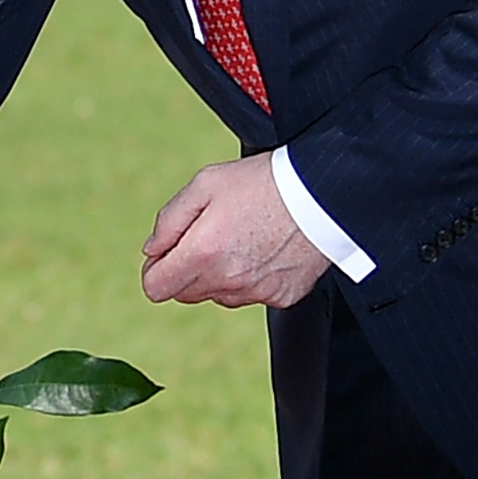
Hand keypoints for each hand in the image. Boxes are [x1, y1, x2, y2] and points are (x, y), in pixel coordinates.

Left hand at [141, 155, 332, 309]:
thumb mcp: (205, 183)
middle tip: (209, 237)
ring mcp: (256, 292)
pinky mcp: (282, 296)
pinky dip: (253, 277)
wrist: (324, 193)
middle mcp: (227, 281)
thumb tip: (153, 249)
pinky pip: (253, 295)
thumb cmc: (267, 182)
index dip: (156, 269)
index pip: (155, 288)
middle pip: (185, 294)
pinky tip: (265, 249)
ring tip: (242, 238)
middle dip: (187, 269)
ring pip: (219, 295)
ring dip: (220, 274)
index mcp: (202, 254)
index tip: (168, 253)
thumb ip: (169, 220)